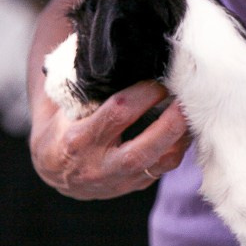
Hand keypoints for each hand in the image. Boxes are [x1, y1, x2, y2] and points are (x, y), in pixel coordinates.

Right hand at [29, 80, 190, 199]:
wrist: (54, 171)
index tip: (158, 80)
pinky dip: (177, 148)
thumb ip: (88, 88)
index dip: (143, 95)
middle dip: (170, 123)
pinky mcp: (134, 186)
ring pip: (159, 163)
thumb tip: (122, 58)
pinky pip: (163, 169)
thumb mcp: (63, 107)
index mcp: (78, 140)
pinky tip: (184, 129)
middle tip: (187, 101)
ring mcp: (118, 181)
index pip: (118, 114)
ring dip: (181, 137)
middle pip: (143, 149)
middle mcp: (99, 165)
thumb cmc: (61, 128)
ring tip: (191, 113)